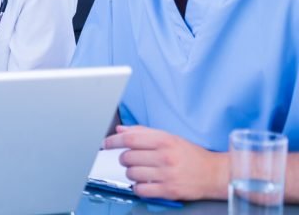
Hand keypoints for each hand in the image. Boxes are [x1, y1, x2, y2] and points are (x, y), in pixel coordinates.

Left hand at [104, 125, 228, 200]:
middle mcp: (165, 156)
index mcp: (165, 140)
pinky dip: (138, 187)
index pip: (129, 139)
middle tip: (133, 160)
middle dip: (125, 159)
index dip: (113, 141)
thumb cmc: (192, 155)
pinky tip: (146, 183)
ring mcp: (166, 174)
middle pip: (127, 157)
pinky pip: (140, 189)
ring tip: (143, 171)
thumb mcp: (170, 137)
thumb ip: (144, 132)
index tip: (106, 144)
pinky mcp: (168, 190)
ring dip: (132, 173)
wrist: (215, 174)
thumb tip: (121, 130)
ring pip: (131, 173)